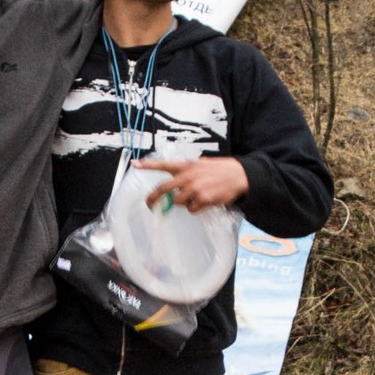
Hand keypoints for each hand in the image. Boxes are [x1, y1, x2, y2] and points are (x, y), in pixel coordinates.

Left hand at [135, 155, 249, 210]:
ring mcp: (195, 189)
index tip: (135, 165)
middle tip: (149, 203)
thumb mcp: (202, 164)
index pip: (163, 165)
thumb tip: (176, 182)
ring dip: (183, 203)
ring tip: (195, 197)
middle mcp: (188, 176)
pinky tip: (205, 201)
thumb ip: (188, 171)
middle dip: (154, 198)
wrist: (239, 175)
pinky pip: (192, 209)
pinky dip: (196, 208)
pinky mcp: (203, 199)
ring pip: (178, 202)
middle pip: (164, 189)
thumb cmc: (220, 170)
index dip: (148, 165)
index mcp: (187, 166)